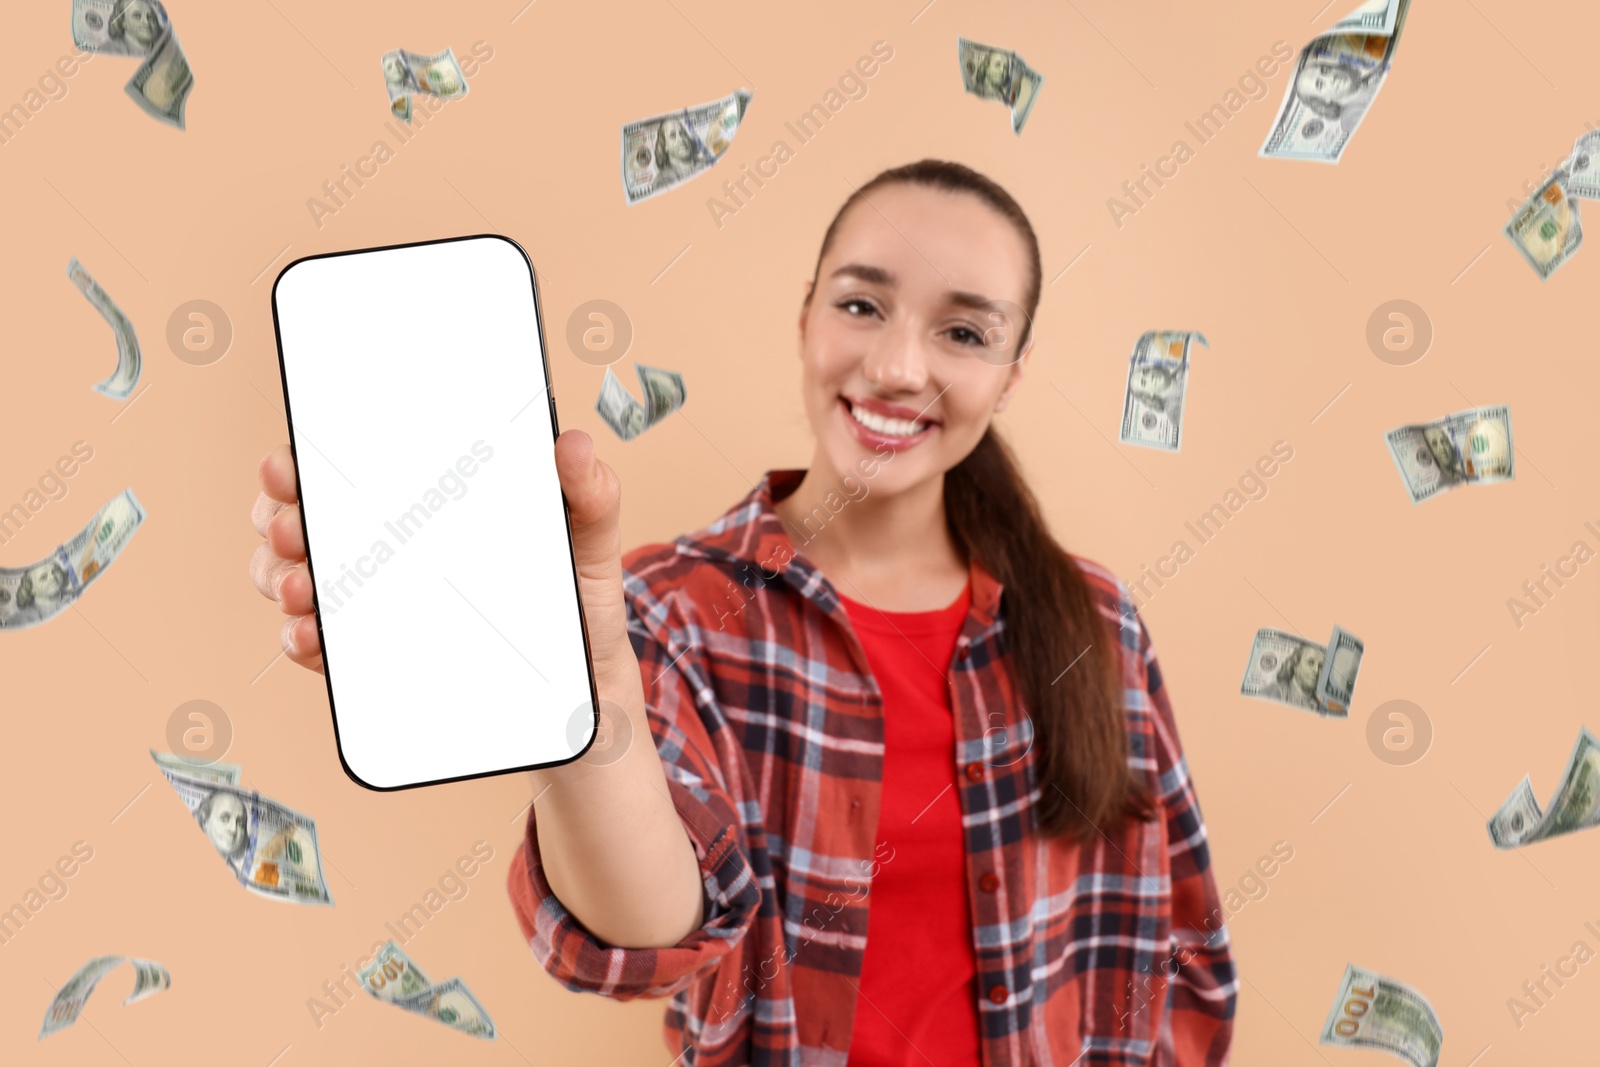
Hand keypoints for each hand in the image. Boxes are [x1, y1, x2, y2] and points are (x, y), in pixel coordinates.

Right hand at [249, 429, 640, 685]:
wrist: (582, 686)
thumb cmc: (577, 596)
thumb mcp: (591, 540)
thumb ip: (589, 490)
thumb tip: (572, 443)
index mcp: (426, 499)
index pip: (348, 465)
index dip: (303, 459)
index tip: (288, 463)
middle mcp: (388, 542)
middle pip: (302, 517)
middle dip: (279, 518)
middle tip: (294, 529)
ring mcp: (372, 600)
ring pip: (292, 576)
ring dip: (281, 578)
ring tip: (305, 588)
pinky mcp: (373, 655)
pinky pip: (319, 644)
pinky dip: (304, 639)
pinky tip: (312, 637)